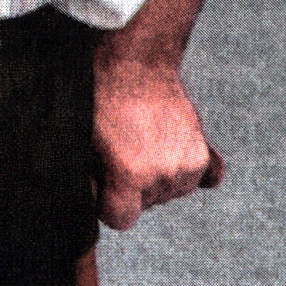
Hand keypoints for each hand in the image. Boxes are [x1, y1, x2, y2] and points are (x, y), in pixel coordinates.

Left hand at [92, 54, 223, 231]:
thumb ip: (89, 178)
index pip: (121, 220)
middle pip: (145, 205)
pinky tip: (171, 157)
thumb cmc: (99, 101)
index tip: (101, 185)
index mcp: (131, 175)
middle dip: (129, 188)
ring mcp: (188, 165)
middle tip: (117, 155)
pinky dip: (188, 173)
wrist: (133, 65)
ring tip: (139, 145)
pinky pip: (204, 180)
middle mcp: (165, 175)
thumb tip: (91, 201)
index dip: (106, 205)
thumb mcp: (81, 141)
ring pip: (171, 194)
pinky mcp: (203, 153)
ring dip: (156, 179)